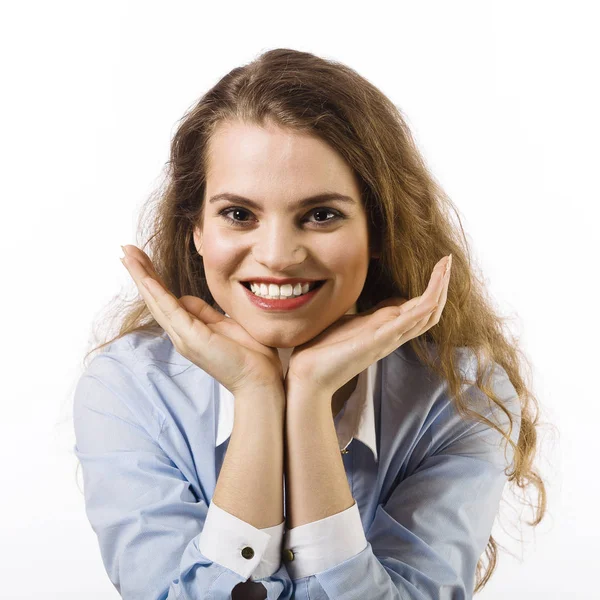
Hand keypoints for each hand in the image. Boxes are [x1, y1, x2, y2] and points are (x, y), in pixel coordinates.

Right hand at [120, 245, 284, 395]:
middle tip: (124, 249)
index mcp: (189, 329)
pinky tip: (146, 277)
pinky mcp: (192, 339)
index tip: (140, 257)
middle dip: (140, 272)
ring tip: (127, 255)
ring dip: (142, 277)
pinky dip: (157, 293)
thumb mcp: (225, 324)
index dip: (152, 277)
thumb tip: (186, 299)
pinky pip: (171, 311)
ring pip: (157, 301)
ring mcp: (184, 337)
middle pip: (155, 297)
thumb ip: (205, 313)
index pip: (165, 298)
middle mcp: (181, 333)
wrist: (260, 381)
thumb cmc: (249, 355)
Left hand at [284, 255, 452, 397]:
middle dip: (442, 284)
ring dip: (438, 290)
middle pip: (429, 310)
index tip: (440, 266)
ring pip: (425, 315)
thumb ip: (370, 317)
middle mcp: (392, 336)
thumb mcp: (352, 325)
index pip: (418, 308)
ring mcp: (387, 339)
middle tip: (448, 260)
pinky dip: (422, 308)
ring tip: (445, 266)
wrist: (309, 376)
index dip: (432, 288)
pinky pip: (406, 324)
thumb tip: (381, 305)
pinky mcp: (376, 342)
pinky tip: (433, 294)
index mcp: (387, 330)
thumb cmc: (324, 351)